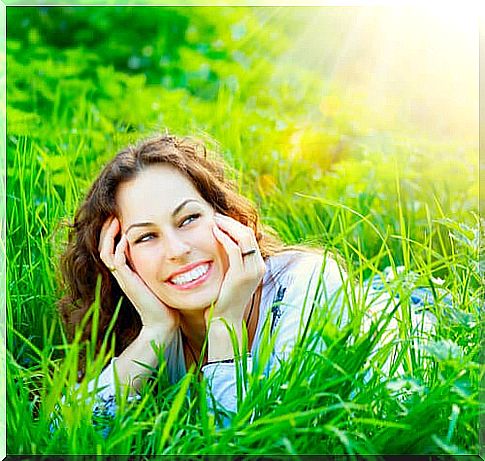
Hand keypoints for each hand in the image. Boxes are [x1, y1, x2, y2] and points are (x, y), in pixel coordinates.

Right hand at [98, 216, 179, 333]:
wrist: (164, 321)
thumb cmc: (167, 299)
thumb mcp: (160, 274)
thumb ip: (159, 262)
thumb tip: (171, 247)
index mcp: (127, 270)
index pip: (112, 246)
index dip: (113, 231)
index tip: (120, 215)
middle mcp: (122, 273)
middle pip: (104, 246)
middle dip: (106, 229)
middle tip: (111, 212)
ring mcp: (122, 278)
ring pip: (105, 252)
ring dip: (109, 235)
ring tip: (114, 219)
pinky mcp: (127, 283)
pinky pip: (116, 262)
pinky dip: (119, 248)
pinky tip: (126, 237)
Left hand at [205, 213, 265, 325]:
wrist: (225, 321)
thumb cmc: (224, 300)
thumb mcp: (232, 277)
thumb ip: (232, 262)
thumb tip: (224, 245)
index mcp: (258, 266)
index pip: (250, 237)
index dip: (236, 225)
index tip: (221, 220)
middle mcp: (259, 267)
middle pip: (248, 234)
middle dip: (232, 222)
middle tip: (216, 216)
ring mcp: (251, 271)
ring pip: (243, 237)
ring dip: (228, 225)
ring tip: (214, 220)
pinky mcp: (240, 275)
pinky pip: (233, 248)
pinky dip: (224, 236)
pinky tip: (214, 231)